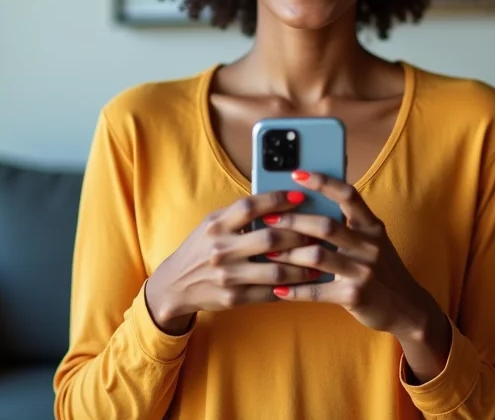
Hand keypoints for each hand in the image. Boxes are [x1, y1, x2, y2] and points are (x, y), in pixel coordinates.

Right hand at [145, 190, 317, 334]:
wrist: (175, 285)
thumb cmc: (201, 248)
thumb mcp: (212, 224)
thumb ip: (238, 214)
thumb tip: (278, 202)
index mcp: (216, 224)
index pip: (250, 206)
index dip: (277, 200)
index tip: (300, 197)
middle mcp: (221, 248)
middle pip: (269, 238)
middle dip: (299, 234)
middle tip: (318, 231)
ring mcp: (227, 275)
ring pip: (275, 270)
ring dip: (302, 265)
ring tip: (319, 259)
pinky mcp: (233, 298)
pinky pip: (269, 293)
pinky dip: (290, 287)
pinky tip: (303, 281)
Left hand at [264, 172, 443, 339]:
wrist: (408, 308)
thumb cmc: (381, 268)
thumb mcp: (372, 241)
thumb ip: (348, 225)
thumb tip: (307, 205)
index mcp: (372, 226)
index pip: (348, 194)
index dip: (322, 182)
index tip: (297, 174)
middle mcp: (370, 245)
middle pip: (326, 225)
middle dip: (293, 221)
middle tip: (268, 218)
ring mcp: (364, 271)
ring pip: (318, 256)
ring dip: (288, 254)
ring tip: (267, 252)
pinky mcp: (355, 296)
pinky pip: (318, 292)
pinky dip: (295, 290)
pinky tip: (278, 289)